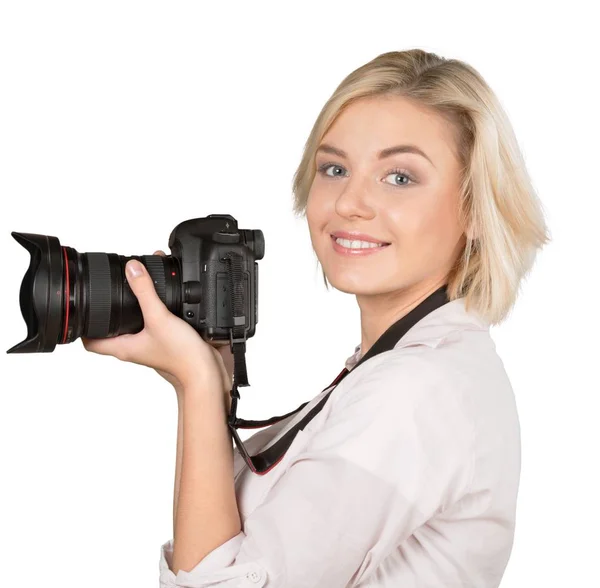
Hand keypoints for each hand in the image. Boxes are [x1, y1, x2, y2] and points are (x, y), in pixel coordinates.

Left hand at [81, 253, 227, 395]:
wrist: (205, 372)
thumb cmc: (181, 357)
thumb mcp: (159, 317)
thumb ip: (145, 292)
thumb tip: (132, 269)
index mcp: (124, 347)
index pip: (91, 343)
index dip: (82, 328)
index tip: (81, 310)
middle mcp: (135, 348)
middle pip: (111, 331)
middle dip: (108, 312)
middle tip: (105, 295)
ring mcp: (151, 345)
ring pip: (133, 327)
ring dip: (132, 310)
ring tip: (133, 292)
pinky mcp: (166, 342)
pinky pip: (154, 324)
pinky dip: (154, 311)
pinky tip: (162, 299)